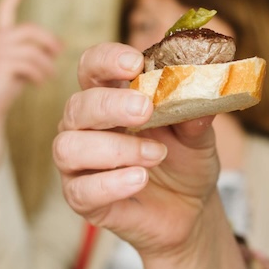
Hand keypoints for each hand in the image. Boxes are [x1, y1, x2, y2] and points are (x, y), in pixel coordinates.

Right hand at [0, 0, 63, 120]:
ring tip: (50, 75)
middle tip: (60, 51)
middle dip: (48, 40)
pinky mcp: (1, 65)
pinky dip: (40, 74)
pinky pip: (30, 65)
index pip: (4, 8)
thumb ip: (33, 51)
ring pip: (33, 50)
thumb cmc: (5, 86)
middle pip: (29, 30)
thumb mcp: (20, 64)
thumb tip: (59, 45)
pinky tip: (40, 83)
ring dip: (46, 64)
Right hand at [53, 41, 219, 258]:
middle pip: (77, 106)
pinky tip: (140, 180)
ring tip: (155, 156)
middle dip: (110, 105)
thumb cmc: (184, 160)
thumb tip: (199, 90)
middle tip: (145, 109)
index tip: (134, 63)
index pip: (92, 67)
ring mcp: (79, 164)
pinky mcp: (82, 198)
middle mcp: (84, 126)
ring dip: (114, 149)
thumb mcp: (197, 134)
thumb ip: (194, 113)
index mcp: (109, 97)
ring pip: (69, 147)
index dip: (106, 60)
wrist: (190, 208)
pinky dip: (111, 183)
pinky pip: (80, 190)